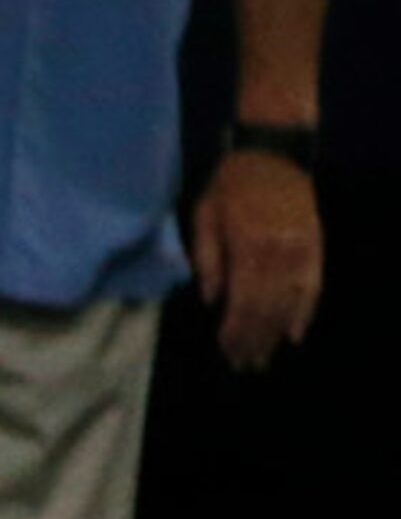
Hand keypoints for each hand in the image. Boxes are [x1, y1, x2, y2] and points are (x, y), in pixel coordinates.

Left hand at [192, 149, 323, 371]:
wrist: (273, 153)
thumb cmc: (229, 187)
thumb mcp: (204, 218)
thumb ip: (207, 260)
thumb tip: (210, 301)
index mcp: (246, 244)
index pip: (241, 300)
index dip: (235, 330)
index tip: (226, 352)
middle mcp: (278, 250)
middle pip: (266, 306)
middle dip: (254, 339)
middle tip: (244, 365)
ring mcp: (300, 248)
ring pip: (290, 301)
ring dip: (276, 333)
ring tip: (264, 358)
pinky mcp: (314, 244)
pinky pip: (313, 285)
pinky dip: (305, 312)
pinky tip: (296, 334)